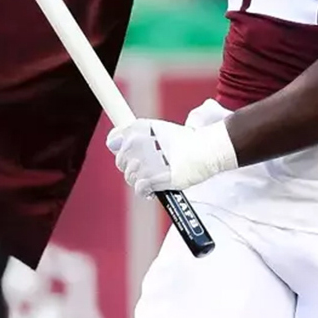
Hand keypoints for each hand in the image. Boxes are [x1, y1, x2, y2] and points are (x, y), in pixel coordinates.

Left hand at [106, 118, 237, 197]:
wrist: (206, 150)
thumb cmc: (184, 142)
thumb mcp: (158, 130)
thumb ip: (132, 134)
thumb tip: (111, 142)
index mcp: (140, 127)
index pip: (114, 140)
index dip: (122, 149)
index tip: (135, 154)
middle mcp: (139, 141)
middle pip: (120, 161)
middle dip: (131, 167)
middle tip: (149, 166)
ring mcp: (145, 160)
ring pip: (129, 176)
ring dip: (140, 179)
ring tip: (155, 175)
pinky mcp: (153, 177)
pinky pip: (139, 188)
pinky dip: (145, 190)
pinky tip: (154, 188)